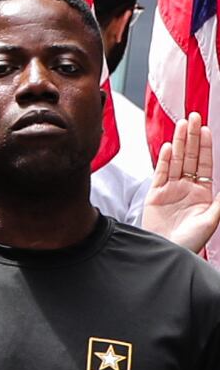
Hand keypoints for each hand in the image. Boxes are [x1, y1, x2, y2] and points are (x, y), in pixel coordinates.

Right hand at [143, 113, 219, 255]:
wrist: (169, 252)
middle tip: (193, 117)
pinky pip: (161, 173)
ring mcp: (170, 190)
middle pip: (191, 157)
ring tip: (181, 125)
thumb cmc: (192, 240)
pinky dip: (165, 160)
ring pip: (176, 161)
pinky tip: (169, 147)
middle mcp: (187, 187)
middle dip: (192, 137)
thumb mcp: (213, 218)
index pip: (205, 163)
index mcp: (203, 192)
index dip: (206, 145)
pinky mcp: (155, 195)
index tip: (206, 129)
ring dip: (179, 142)